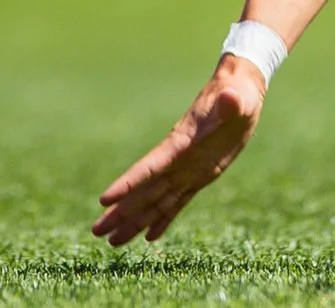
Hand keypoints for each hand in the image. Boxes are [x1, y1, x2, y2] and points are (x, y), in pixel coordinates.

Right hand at [91, 56, 265, 245]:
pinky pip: (177, 202)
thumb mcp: (237, 98)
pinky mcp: (200, 176)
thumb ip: (230, 103)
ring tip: (112, 242)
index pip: (149, 167)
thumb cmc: (237, 93)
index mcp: (181, 142)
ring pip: (156, 201)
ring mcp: (186, 170)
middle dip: (120, 211)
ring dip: (135, 221)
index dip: (127, 184)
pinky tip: (148, 237)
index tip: (104, 199)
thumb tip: (230, 96)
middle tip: (95, 232)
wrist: (239, 92)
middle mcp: (177, 160)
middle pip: (143, 191)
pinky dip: (163, 219)